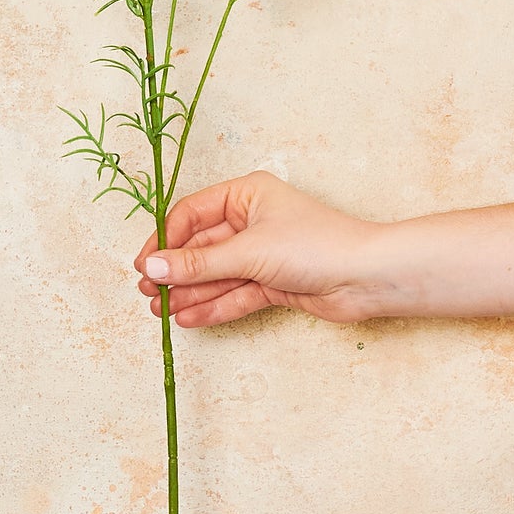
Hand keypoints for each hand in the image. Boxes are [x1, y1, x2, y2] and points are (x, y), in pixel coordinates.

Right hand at [133, 169, 385, 326]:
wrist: (368, 277)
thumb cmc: (315, 246)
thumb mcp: (249, 252)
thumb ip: (199, 264)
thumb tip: (154, 266)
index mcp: (246, 195)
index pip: (192, 214)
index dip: (166, 240)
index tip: (145, 265)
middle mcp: (252, 221)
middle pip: (202, 248)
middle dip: (175, 271)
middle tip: (147, 292)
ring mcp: (263, 253)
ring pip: (216, 274)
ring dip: (189, 292)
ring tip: (161, 311)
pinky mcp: (274, 282)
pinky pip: (235, 293)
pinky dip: (213, 305)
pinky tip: (187, 318)